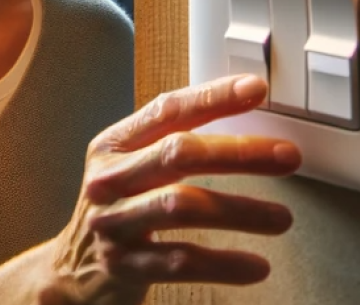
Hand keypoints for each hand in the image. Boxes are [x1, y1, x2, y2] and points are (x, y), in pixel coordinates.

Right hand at [40, 75, 300, 304]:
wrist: (72, 270)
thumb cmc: (119, 210)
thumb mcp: (133, 169)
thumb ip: (173, 144)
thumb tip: (245, 122)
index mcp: (113, 146)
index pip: (166, 111)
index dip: (212, 97)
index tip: (256, 89)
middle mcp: (108, 179)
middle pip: (176, 154)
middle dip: (238, 152)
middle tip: (287, 156)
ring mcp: (113, 222)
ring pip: (181, 206)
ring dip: (240, 210)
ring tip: (282, 217)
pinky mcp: (123, 266)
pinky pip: (181, 260)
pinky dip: (224, 263)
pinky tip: (256, 265)